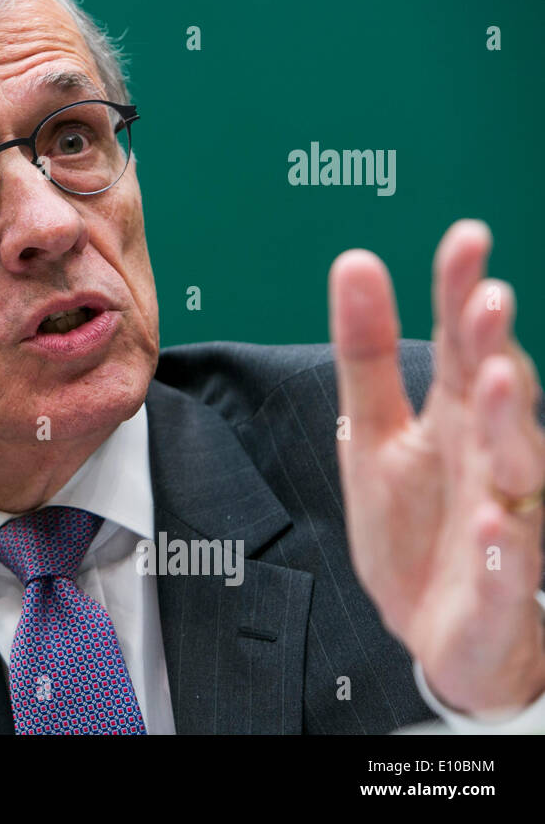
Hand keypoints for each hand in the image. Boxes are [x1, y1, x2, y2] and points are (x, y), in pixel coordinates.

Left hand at [329, 219, 544, 716]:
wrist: (438, 634)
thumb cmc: (415, 530)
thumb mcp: (373, 435)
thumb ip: (367, 355)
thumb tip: (355, 263)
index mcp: (456, 421)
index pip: (463, 346)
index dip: (462, 294)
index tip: (466, 237)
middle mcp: (490, 461)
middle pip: (498, 398)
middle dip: (495, 349)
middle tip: (488, 299)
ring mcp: (505, 523)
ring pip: (517, 470)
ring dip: (508, 425)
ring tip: (494, 379)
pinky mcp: (498, 587)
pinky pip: (508, 568)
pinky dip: (503, 546)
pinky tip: (493, 519)